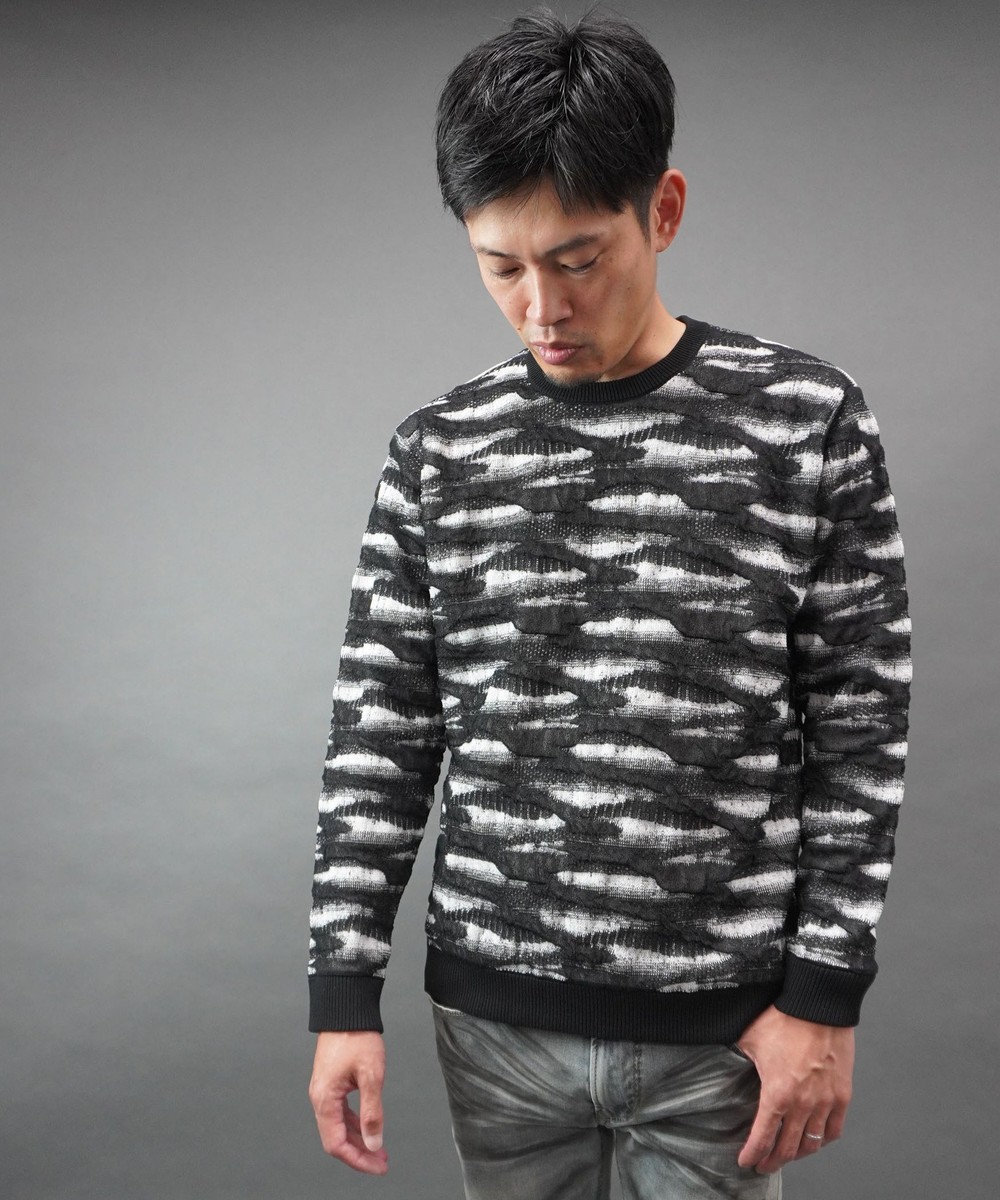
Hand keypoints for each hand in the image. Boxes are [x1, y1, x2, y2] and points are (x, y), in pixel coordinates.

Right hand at [309, 1030, 388, 1174]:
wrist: (347, 1009)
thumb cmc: (357, 1036)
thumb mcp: (371, 1076)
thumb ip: (372, 1113)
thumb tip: (374, 1143)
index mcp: (325, 1099)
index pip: (336, 1144)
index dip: (357, 1159)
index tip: (378, 1165)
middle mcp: (320, 1098)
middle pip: (336, 1139)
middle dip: (359, 1153)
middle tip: (382, 1161)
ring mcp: (324, 1090)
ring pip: (338, 1126)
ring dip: (358, 1139)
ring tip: (379, 1147)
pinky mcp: (331, 1083)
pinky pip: (340, 1112)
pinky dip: (355, 1123)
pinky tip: (368, 1126)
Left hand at [735, 1005, 853, 1174]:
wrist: (819, 1005)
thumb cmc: (783, 1018)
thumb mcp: (749, 1038)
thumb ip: (739, 1057)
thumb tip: (727, 1059)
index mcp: (777, 1093)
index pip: (763, 1137)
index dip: (752, 1154)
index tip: (746, 1162)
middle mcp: (802, 1104)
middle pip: (787, 1148)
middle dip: (773, 1161)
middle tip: (764, 1165)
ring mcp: (825, 1102)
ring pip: (812, 1144)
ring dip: (797, 1154)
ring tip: (787, 1156)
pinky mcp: (842, 1095)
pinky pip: (834, 1129)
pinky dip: (823, 1140)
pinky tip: (814, 1140)